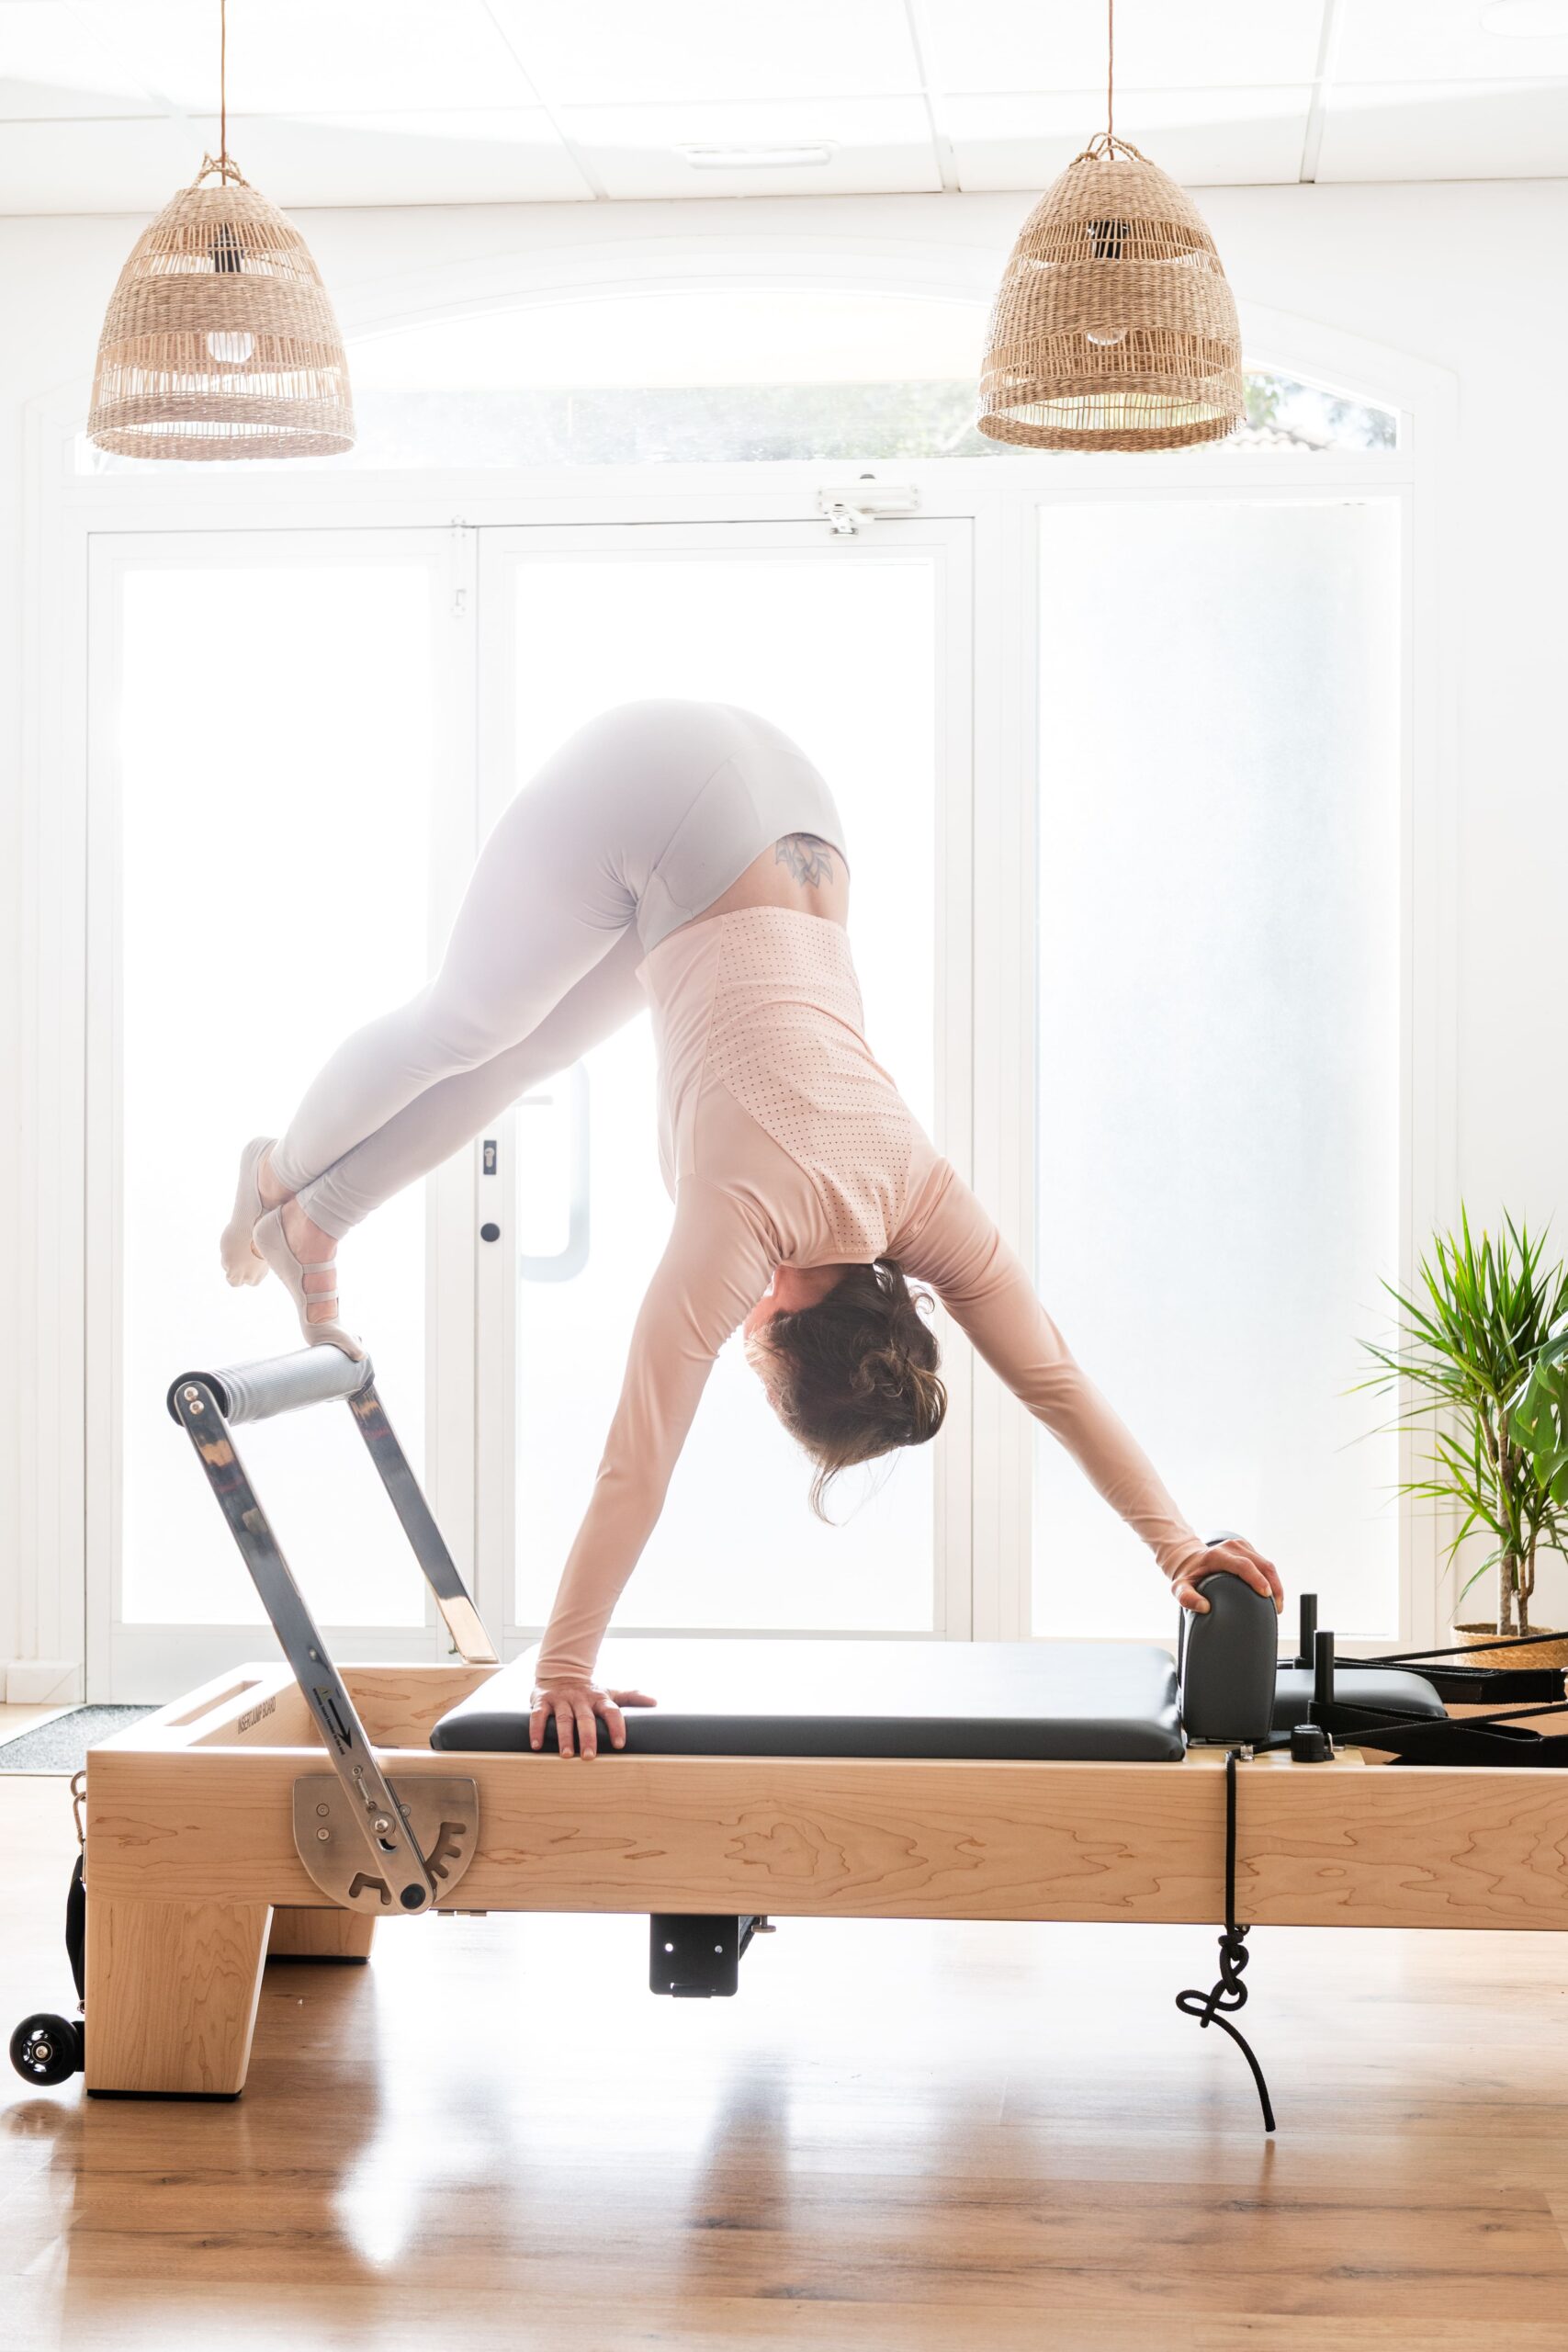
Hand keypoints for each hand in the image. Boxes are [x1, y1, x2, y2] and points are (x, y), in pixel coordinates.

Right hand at [529, 1681, 655, 1757]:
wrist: (560, 1672)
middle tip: (590, 1757)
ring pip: (563, 1719)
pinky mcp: (542, 1701)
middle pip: (586, 1719)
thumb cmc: (589, 1691)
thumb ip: (631, 1697)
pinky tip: (536, 1746)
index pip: (611, 1711)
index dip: (616, 1726)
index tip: (620, 1744)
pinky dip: (536, 1730)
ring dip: (564, 1737)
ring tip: (566, 1755)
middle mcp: (580, 1699)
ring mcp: (561, 1699)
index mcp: (599, 1698)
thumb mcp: (610, 1692)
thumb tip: (655, 1702)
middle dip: (588, 1737)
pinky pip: (538, 1716)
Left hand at [1171, 1536, 1282, 1614]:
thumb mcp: (1180, 1588)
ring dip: (1276, 1584)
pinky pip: (1265, 1564)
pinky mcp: (1248, 1549)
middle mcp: (1231, 1546)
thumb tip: (1204, 1607)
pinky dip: (1272, 1580)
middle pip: (1261, 1564)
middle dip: (1273, 1585)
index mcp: (1217, 1555)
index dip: (1257, 1579)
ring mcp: (1242, 1546)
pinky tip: (1273, 1595)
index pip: (1243, 1565)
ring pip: (1267, 1564)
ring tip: (1277, 1605)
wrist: (1190, 1560)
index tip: (1267, 1594)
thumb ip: (1187, 1598)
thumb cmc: (1188, 1576)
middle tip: (1276, 1608)